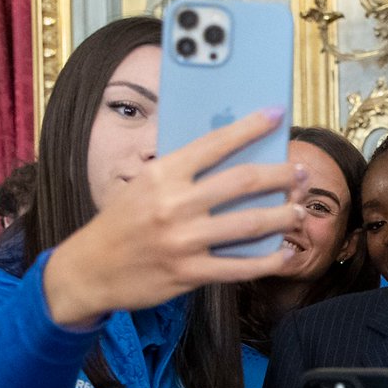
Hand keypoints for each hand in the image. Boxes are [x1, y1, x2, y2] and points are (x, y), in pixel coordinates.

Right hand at [44, 109, 305, 327]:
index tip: (276, 115)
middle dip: (280, 175)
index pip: (215, 143)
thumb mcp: (142, 186)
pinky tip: (283, 253)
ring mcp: (183, 240)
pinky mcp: (189, 273)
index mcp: (162, 174)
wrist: (88, 269)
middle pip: (243, 182)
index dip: (250, 127)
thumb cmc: (121, 223)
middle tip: (299, 173)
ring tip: (299, 211)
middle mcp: (174, 204)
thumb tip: (229, 159)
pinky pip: (239, 267)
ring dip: (283, 216)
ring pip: (250, 224)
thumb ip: (180, 174)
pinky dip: (268, 260)